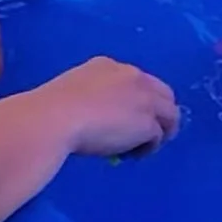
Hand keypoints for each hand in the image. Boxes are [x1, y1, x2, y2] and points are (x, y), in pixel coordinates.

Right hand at [32, 55, 178, 159]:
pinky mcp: (147, 123)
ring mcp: (144, 99)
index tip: (129, 116)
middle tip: (149, 133)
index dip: (138, 100)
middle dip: (159, 114)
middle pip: (164, 95)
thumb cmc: (52, 110)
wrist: (53, 119)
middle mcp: (133, 77)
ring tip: (144, 148)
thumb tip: (99, 120)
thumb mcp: (74, 93)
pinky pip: (158, 137)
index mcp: (109, 67)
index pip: (138, 81)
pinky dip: (149, 147)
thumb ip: (93, 98)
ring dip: (160, 132)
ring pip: (170, 115)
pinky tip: (134, 155)